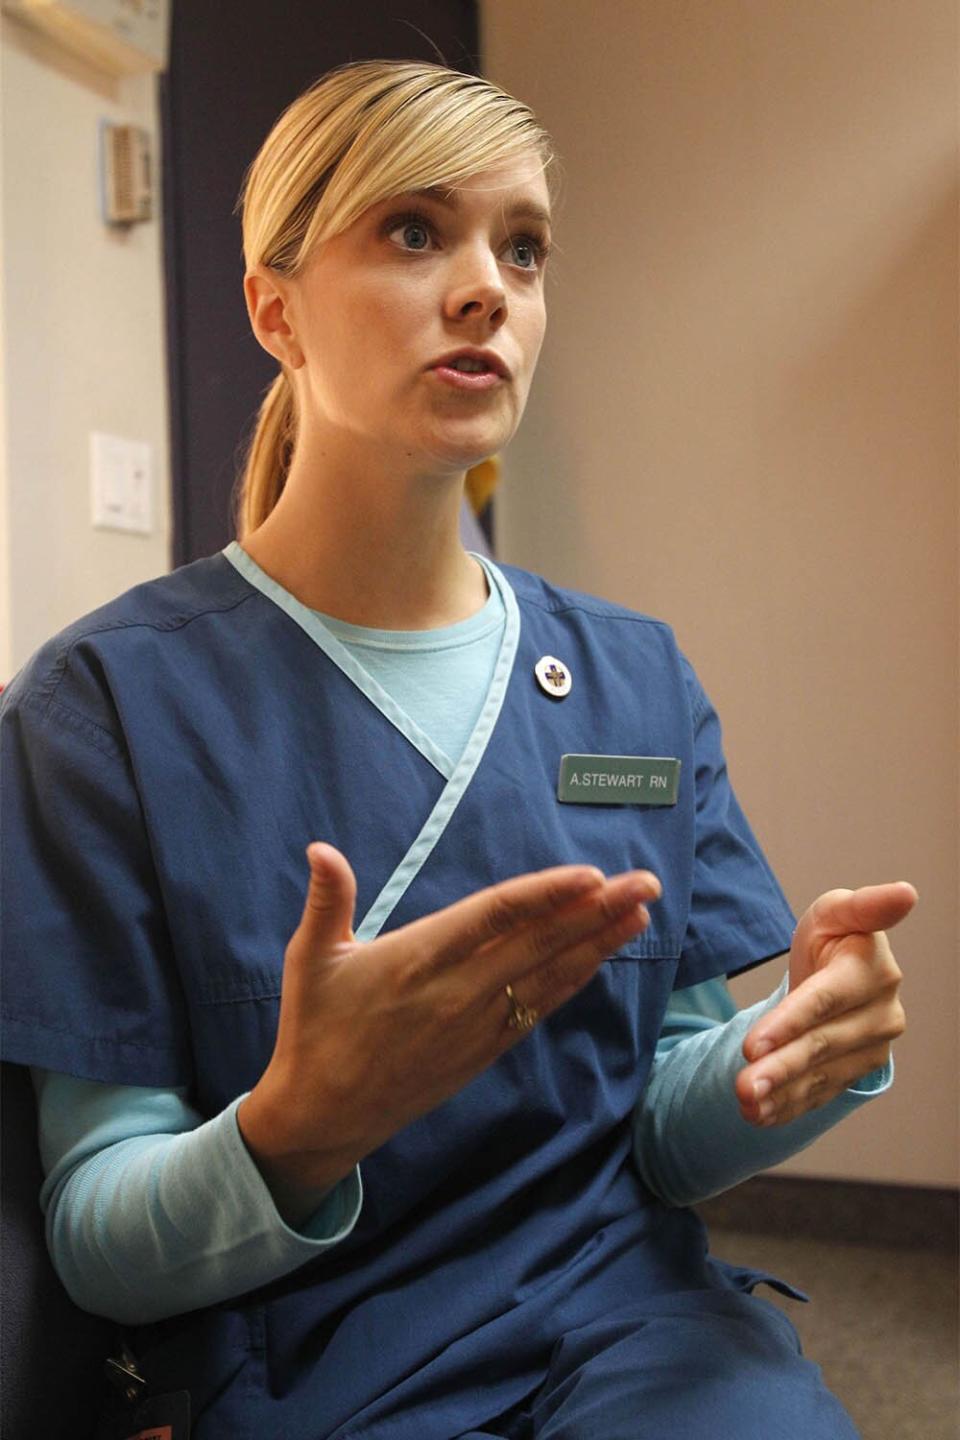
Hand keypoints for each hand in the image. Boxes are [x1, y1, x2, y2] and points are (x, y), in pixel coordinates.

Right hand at [239, 843, 661, 1213]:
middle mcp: (457, 991)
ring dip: (598, 943)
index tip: (590, 876)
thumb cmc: (315, 1029)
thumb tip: (320, 848)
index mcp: (417, 958)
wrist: (323, 1115)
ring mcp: (475, 1024)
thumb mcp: (310, 959)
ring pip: (548, 975)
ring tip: (639, 913)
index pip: (495, 916)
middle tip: (644, 883)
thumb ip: (326, 900)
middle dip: (596, 911)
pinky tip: (600, 958)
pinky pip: (537, 1009)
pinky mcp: (483, 1050)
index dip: (546, 895)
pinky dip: (572, 981)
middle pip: (539, 942)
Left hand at [735, 882, 915, 1126]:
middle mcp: (881, 1014)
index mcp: (872, 969)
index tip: (752, 1045)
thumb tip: (906, 892)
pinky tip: (761, 1116)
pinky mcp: (858, 1070)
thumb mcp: (837, 912)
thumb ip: (865, 905)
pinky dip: (790, 1106)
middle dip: (779, 1067)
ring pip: (820, 1074)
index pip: (825, 1000)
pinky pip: (822, 1092)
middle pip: (820, 1044)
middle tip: (742, 1086)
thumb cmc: (834, 936)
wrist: (840, 971)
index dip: (790, 1023)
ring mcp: (872, 1047)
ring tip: (745, 1104)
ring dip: (781, 1093)